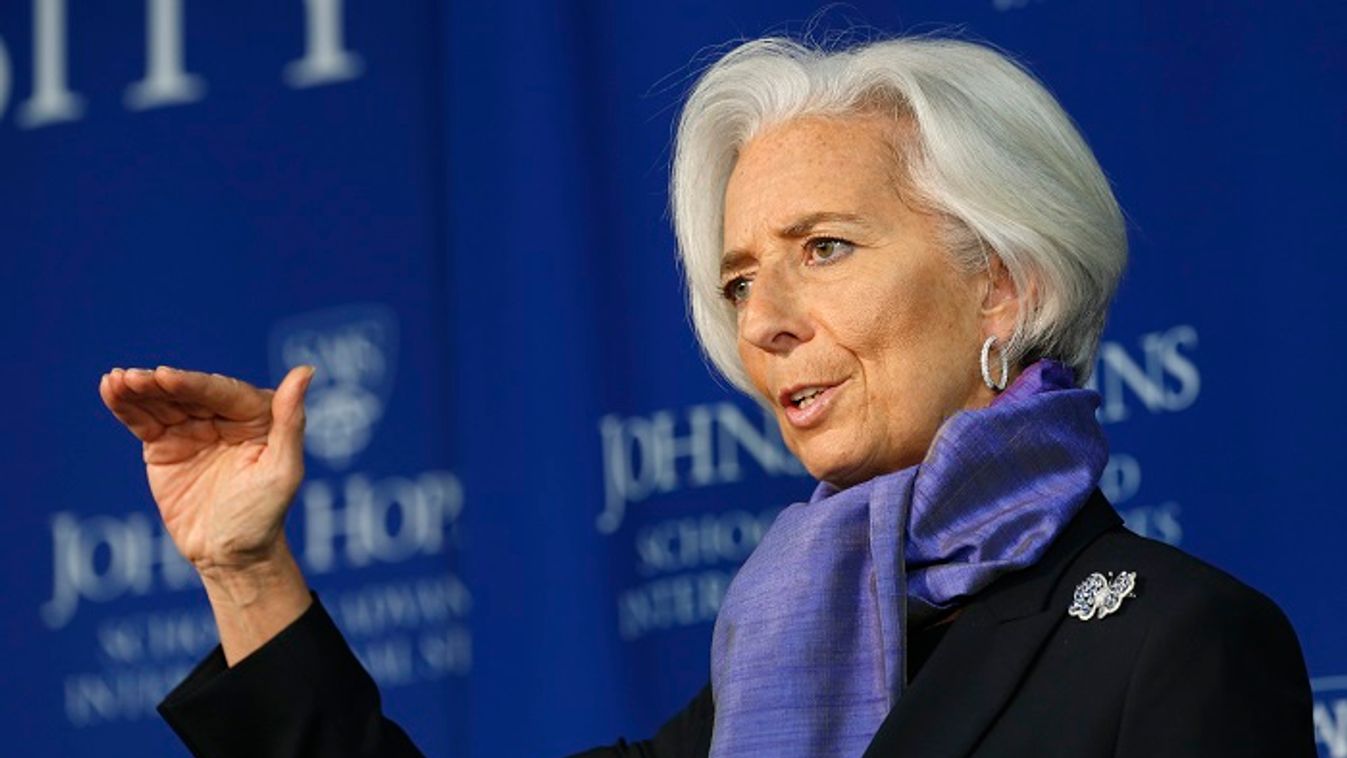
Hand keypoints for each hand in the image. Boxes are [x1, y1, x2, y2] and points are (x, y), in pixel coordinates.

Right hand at [99, 365, 316, 663]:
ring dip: (137, 389)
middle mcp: (225, 415)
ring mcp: (193, 428)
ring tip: (114, 381)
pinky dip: (127, 406)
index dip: (194, 384)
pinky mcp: (165, 445)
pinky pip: (144, 421)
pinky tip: (111, 390)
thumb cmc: (265, 515)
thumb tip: (306, 370)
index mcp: (258, 415)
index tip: (165, 376)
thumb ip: (291, 421)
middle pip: (189, 393)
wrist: (231, 556)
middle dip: (158, 384)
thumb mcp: (283, 471)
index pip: (223, 393)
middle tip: (131, 378)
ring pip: (163, 402)